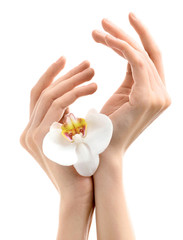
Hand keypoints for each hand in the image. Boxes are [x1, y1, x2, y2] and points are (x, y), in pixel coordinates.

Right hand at [20, 57, 96, 202]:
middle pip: (43, 91)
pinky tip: (93, 87)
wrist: (80, 193)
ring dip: (73, 81)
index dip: (52, 75)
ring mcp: (33, 134)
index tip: (68, 60)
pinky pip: (58, 106)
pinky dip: (75, 93)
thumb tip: (70, 99)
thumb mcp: (71, 137)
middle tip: (86, 63)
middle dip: (65, 74)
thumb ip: (64, 120)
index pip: (40, 94)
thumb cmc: (81, 164)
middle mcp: (29, 130)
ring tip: (93, 72)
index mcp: (34, 129)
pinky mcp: (42, 138)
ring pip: (50, 95)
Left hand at [92, 13, 170, 156]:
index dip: (136, 39)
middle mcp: (162, 93)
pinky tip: (104, 39)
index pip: (149, 59)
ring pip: (141, 55)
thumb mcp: (120, 96)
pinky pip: (136, 63)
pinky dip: (121, 48)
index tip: (114, 27)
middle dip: (127, 33)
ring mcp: (158, 96)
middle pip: (148, 53)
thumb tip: (129, 56)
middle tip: (104, 20)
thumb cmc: (106, 125)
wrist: (103, 150)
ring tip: (98, 28)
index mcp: (156, 93)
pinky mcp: (148, 98)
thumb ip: (130, 78)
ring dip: (119, 38)